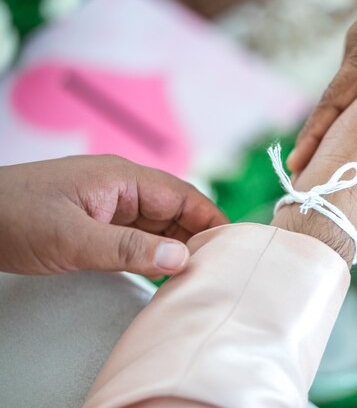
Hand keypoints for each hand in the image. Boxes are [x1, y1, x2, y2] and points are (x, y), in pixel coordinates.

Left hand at [0, 155, 227, 275]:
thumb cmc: (12, 216)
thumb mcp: (73, 237)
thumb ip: (130, 249)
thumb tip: (182, 259)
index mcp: (123, 178)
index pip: (184, 195)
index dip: (212, 220)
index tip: (235, 248)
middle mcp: (123, 188)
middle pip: (177, 211)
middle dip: (198, 238)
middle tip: (219, 271)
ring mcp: (110, 206)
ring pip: (159, 226)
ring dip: (177, 248)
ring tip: (198, 277)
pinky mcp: (99, 224)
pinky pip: (139, 237)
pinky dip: (154, 254)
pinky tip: (164, 275)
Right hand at [286, 0, 356, 172]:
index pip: (335, 98)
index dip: (318, 132)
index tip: (301, 163)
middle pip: (332, 103)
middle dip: (316, 139)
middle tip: (299, 175)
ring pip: (345, 99)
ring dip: (333, 131)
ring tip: (321, 164)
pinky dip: (355, 116)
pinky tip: (356, 133)